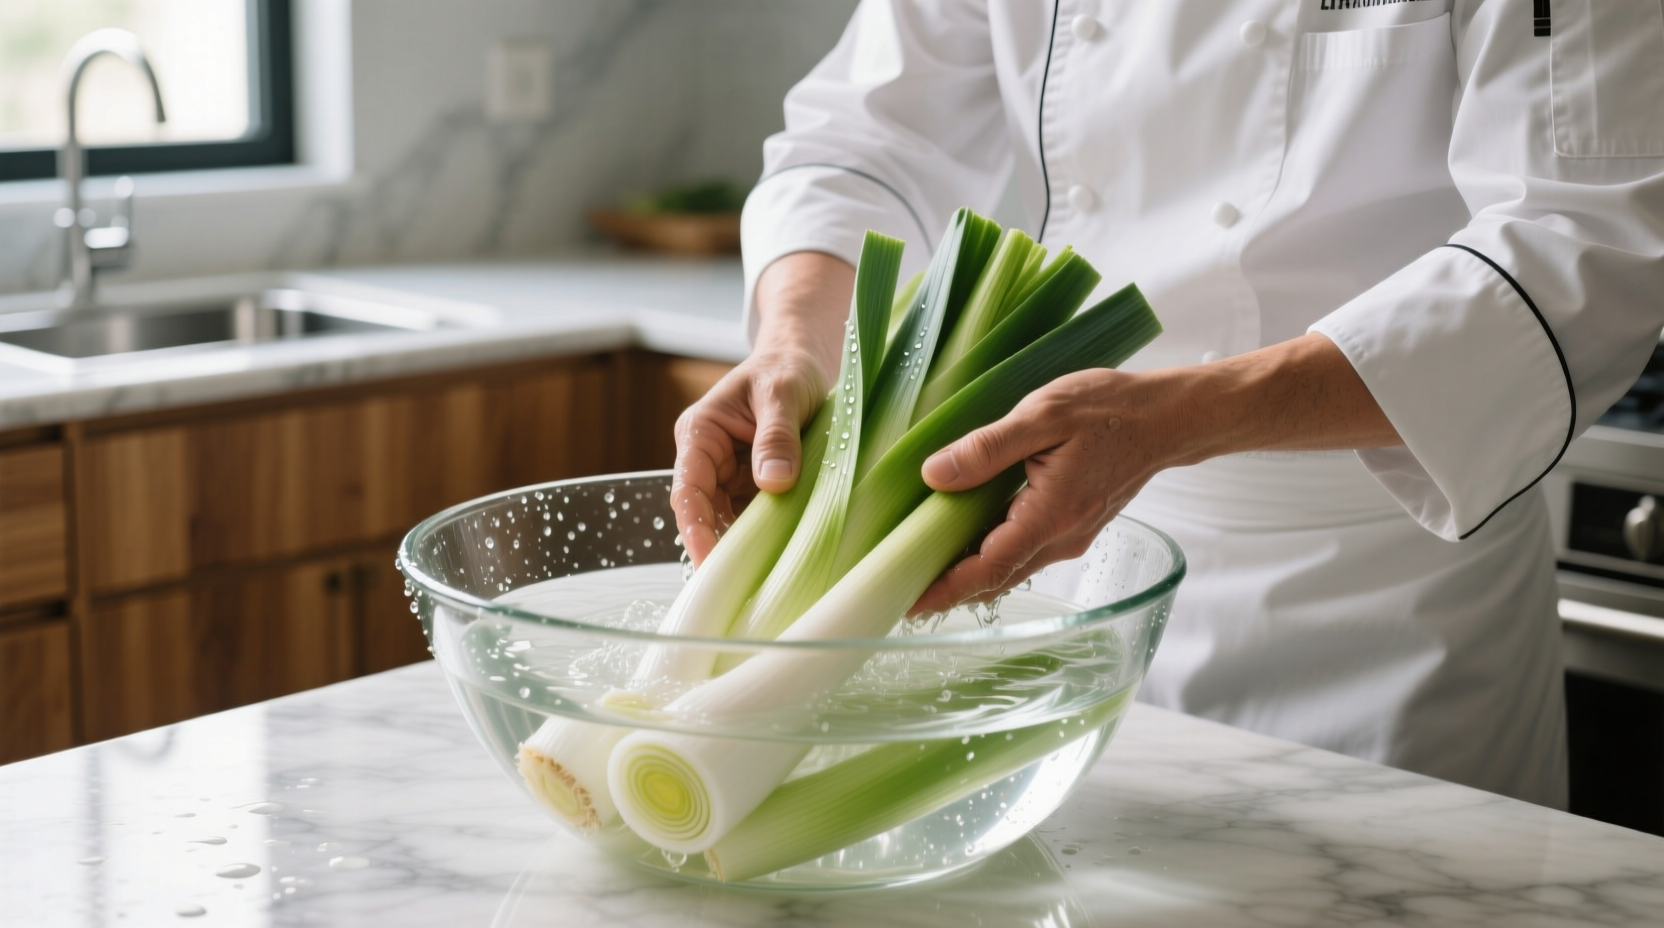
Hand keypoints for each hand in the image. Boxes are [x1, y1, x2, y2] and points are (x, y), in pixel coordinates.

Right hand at [672, 252, 853, 564]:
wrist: (805, 359)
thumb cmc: (788, 367)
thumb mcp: (784, 393)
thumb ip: (777, 435)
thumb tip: (774, 482)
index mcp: (700, 434)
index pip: (688, 490)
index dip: (695, 529)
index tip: (710, 563)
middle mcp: (709, 461)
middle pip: (705, 515)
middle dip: (719, 550)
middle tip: (740, 592)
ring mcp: (732, 477)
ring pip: (731, 522)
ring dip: (746, 549)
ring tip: (763, 585)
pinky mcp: (756, 488)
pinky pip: (756, 518)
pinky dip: (767, 538)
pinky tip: (782, 563)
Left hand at [910, 368, 1171, 613]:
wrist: (1166, 418)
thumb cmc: (1109, 410)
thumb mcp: (1043, 414)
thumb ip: (987, 448)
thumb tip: (935, 474)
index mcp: (1050, 516)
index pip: (988, 567)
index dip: (945, 589)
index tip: (908, 602)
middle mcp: (1061, 538)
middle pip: (996, 578)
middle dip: (949, 591)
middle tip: (901, 593)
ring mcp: (1070, 537)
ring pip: (1010, 568)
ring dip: (969, 576)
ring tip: (925, 572)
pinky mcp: (1073, 527)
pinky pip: (1025, 553)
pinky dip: (992, 558)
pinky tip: (967, 545)